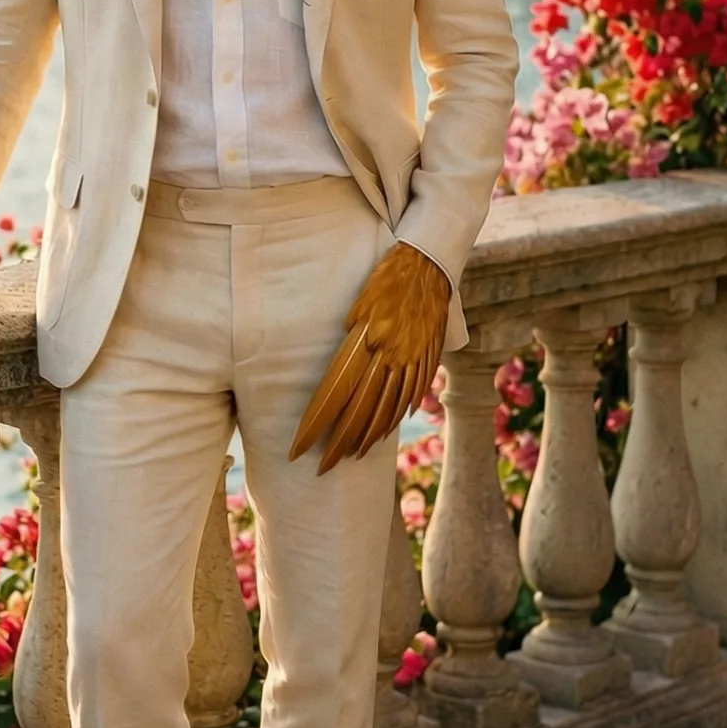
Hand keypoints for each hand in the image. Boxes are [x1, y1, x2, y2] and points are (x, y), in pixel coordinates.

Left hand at [289, 243, 449, 474]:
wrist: (429, 260)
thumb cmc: (385, 275)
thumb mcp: (360, 301)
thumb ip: (351, 336)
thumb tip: (340, 371)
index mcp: (367, 340)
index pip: (335, 394)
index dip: (316, 424)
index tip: (297, 448)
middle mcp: (390, 354)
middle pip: (360, 410)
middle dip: (338, 443)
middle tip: (320, 467)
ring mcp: (411, 359)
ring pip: (387, 409)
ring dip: (366, 438)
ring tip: (348, 456)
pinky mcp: (426, 357)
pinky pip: (410, 395)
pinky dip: (394, 418)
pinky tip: (382, 432)